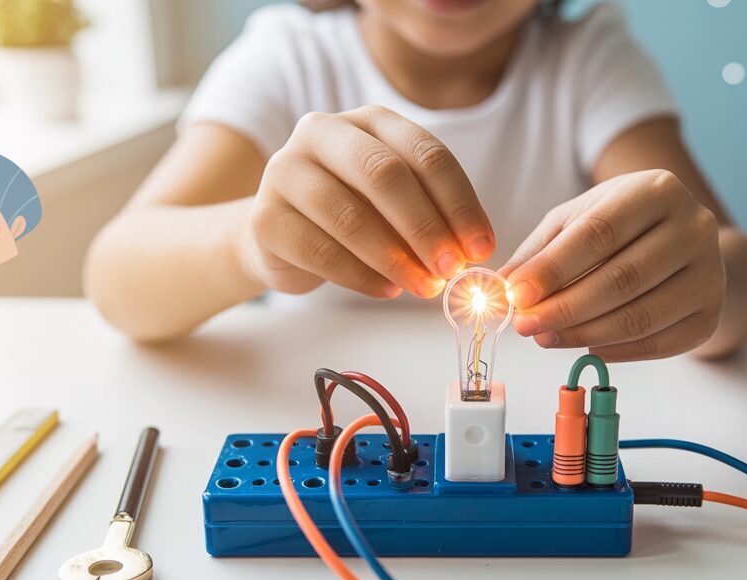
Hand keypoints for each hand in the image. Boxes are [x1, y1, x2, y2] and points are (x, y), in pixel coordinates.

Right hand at [239, 105, 494, 298]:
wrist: (280, 237)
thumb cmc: (352, 216)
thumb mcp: (396, 204)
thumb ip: (431, 216)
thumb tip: (470, 252)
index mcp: (369, 120)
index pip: (425, 153)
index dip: (459, 202)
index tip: (481, 248)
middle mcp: (322, 133)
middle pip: (384, 174)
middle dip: (425, 227)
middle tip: (451, 269)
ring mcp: (286, 172)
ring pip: (349, 216)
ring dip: (395, 259)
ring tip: (423, 287)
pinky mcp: (265, 219)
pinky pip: (321, 252)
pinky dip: (361, 277)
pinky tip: (387, 291)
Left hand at [500, 170, 724, 360]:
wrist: (682, 243)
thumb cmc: (620, 228)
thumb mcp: (576, 222)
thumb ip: (538, 252)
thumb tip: (501, 288)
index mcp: (656, 190)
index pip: (600, 233)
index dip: (554, 268)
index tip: (516, 294)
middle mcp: (694, 226)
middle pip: (621, 278)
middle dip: (564, 308)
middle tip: (525, 325)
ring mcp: (711, 272)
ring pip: (640, 316)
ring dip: (584, 334)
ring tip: (545, 337)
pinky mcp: (711, 314)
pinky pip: (660, 344)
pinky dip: (617, 352)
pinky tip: (586, 348)